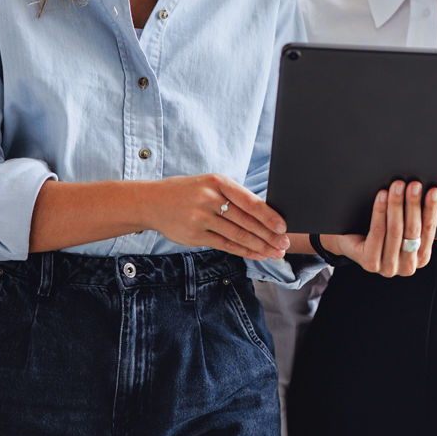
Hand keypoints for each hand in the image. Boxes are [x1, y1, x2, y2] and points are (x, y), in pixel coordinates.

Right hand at [143, 174, 289, 259]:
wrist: (152, 201)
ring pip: (237, 235)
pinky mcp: (194, 235)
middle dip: (269, 235)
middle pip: (246, 221)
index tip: (283, 227)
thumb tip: (267, 214)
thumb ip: (234, 197)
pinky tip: (257, 254)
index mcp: (218, 182)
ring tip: (275, 252)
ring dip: (260, 246)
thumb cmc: (188, 192)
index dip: (268, 216)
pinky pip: (224, 245)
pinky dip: (243, 251)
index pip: (249, 201)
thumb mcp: (210, 184)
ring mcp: (200, 218)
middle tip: (284, 244)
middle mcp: (209, 198)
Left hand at [327, 180, 436, 276]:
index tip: (434, 191)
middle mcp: (408, 266)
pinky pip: (377, 234)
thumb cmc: (383, 229)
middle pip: (413, 230)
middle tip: (413, 184)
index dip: (432, 209)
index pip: (430, 230)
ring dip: (397, 205)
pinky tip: (382, 197)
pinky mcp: (371, 263)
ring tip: (396, 186)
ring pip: (395, 231)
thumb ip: (426, 220)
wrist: (350, 240)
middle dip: (414, 204)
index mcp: (422, 257)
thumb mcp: (406, 225)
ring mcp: (389, 267)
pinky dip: (380, 212)